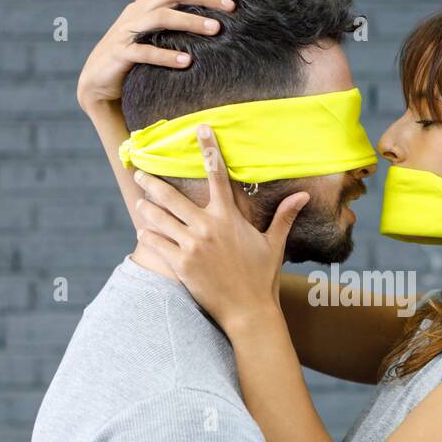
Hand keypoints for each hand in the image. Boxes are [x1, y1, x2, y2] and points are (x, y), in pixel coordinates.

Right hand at [76, 0, 239, 116]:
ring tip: (216, 30)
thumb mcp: (160, 38)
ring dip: (190, 21)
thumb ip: (181, 28)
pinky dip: (166, 55)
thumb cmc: (137, 61)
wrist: (98, 82)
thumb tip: (220, 27)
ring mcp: (127, 30)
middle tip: (232, 7)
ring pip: (161, 17)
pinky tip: (186, 62)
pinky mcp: (119, 53)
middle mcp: (139, 10)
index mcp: (150, 3)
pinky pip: (144, 52)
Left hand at [134, 128, 310, 331]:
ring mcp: (192, 246)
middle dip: (152, 182)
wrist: (249, 312)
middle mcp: (208, 227)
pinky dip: (148, 234)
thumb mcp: (274, 244)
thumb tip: (303, 195)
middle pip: (172, 196)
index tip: (199, 129)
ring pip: (159, 218)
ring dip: (147, 208)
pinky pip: (156, 243)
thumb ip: (283, 217)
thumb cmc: (262, 277)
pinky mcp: (181, 265)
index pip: (218, 174)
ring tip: (140, 202)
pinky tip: (143, 228)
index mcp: (229, 218)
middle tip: (139, 172)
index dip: (209, 148)